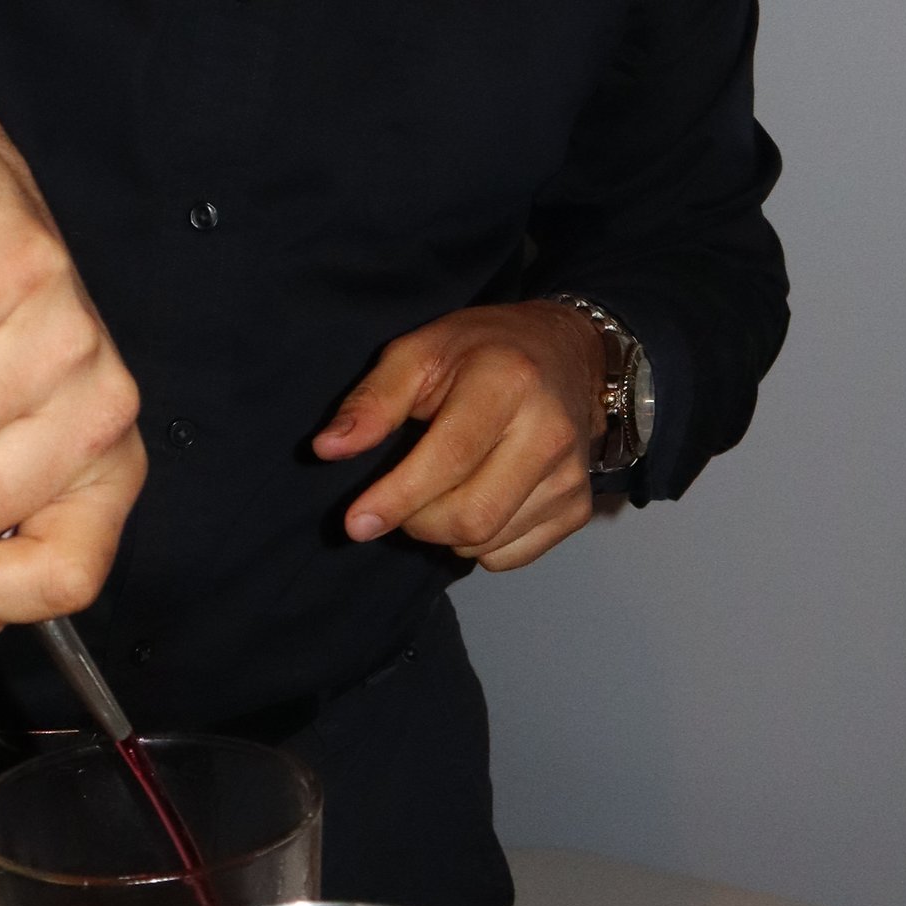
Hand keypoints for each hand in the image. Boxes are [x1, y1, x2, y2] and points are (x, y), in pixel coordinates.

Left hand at [312, 301, 603, 571]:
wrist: (566, 352)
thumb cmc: (482, 350)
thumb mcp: (419, 352)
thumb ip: (372, 401)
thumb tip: (326, 449)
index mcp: (507, 382)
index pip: (449, 459)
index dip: (397, 498)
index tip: (356, 523)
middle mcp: (549, 432)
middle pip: (471, 516)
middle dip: (416, 521)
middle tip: (397, 496)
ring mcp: (571, 476)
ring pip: (487, 543)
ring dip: (443, 532)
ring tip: (438, 488)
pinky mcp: (578, 508)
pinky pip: (510, 556)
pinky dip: (477, 544)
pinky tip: (474, 498)